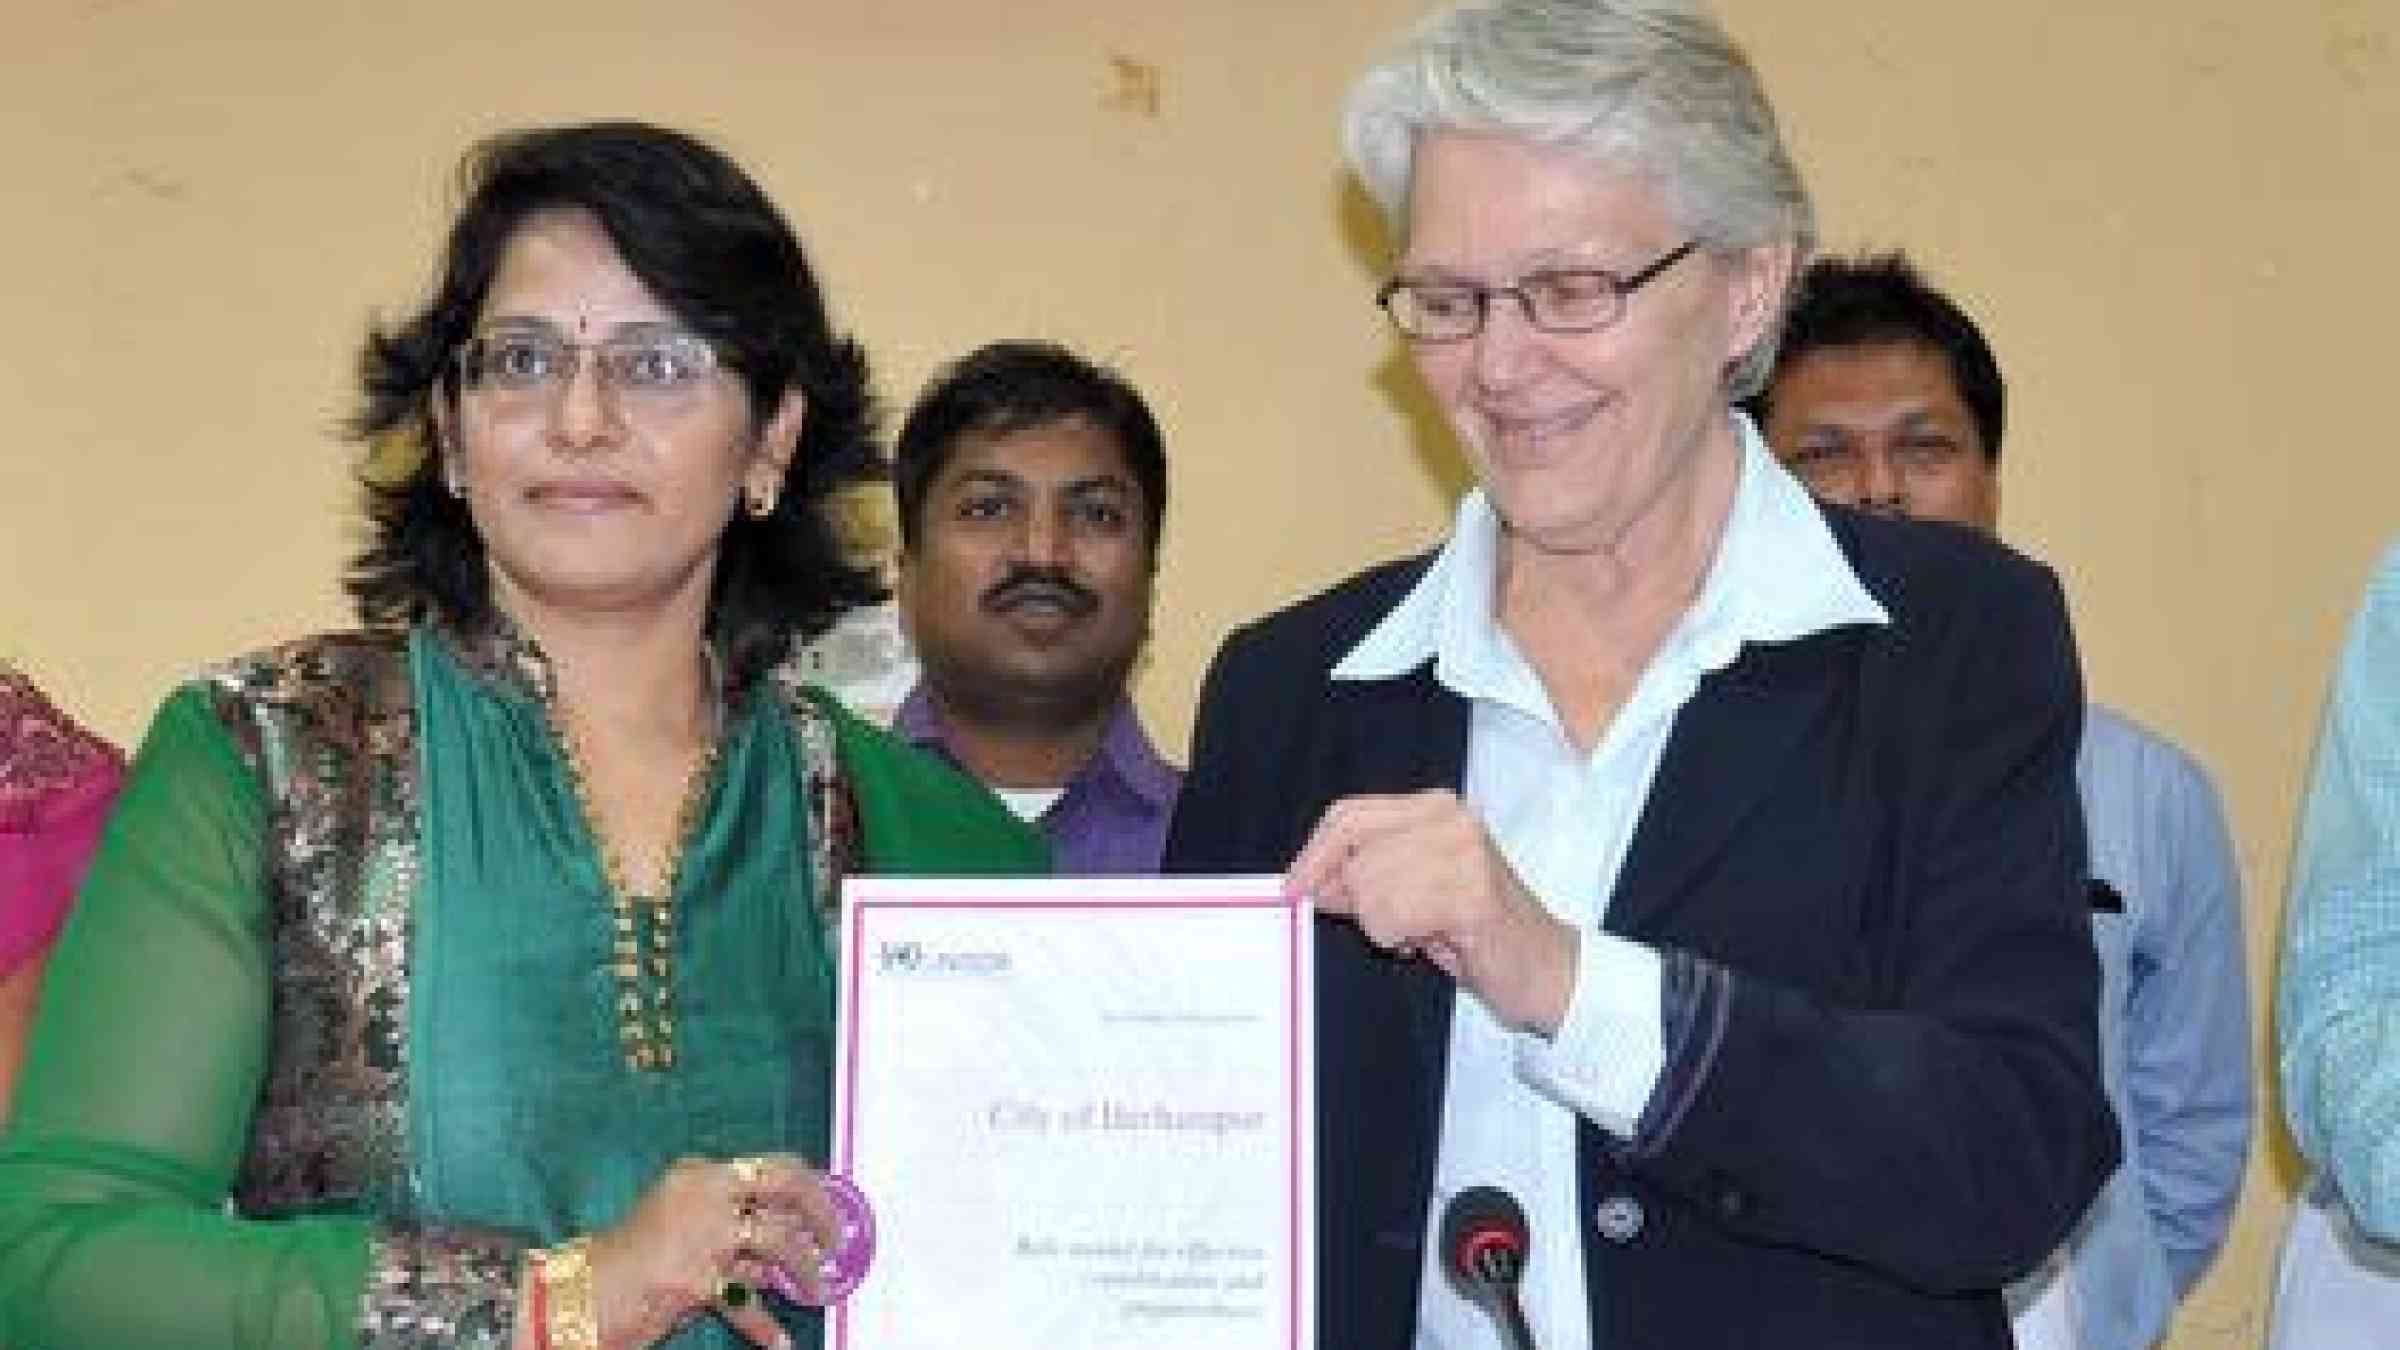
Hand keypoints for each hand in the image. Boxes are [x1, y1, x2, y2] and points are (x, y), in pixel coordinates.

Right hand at [583, 1154, 844, 1347]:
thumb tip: (790, 1245)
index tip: (829, 1207)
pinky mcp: (694, 1274)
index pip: (771, 1165)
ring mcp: (700, 1231)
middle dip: (820, 1209)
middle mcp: (704, 1192)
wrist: (581, 1293)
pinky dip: (762, 1322)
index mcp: (700, 1175)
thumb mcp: (687, 1234)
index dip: (808, 1186)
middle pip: (784, 1182)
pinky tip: (780, 1341)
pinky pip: (743, 1299)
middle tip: (835, 1238)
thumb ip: (735, 1235)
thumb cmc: (633, 1265)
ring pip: (776, 1238)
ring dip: (804, 1268)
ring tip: (817, 1290)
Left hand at [1287, 790, 1577, 1034]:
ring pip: (1369, 889)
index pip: (1348, 815)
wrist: (1546, 969)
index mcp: (1434, 808)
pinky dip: (1401, 939)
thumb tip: (1310, 880)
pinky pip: (1393, 916)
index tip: (1292, 888)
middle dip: (1359, 902)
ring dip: (1385, 926)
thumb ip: (1363, 877)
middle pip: (1354, 856)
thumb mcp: (1409, 892)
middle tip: (1395, 925)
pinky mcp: (1472, 892)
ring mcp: (1464, 851)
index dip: (1314, 854)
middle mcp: (1450, 818)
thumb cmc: (1476, 932)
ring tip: (1425, 931)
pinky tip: (1435, 941)